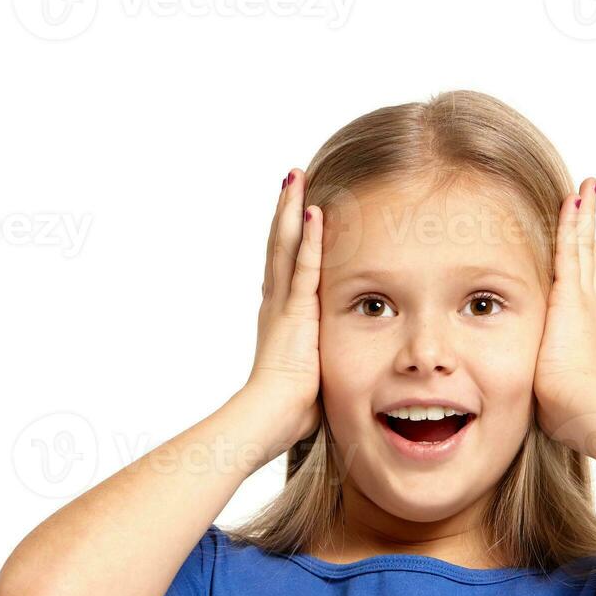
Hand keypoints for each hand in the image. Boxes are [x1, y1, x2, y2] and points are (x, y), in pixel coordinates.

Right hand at [246, 167, 322, 444]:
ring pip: (285, 246)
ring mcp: (283, 305)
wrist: (266, 418)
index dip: (288, 239)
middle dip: (285, 212)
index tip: (294, 214)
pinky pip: (303, 267)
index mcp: (280, 318)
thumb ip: (318, 360)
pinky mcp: (295, 312)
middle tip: (290, 179)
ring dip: (291, 210)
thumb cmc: (287, 410)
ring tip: (294, 177)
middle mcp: (276, 304)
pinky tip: (312, 211)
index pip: (285, 268)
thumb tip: (329, 367)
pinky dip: (307, 238)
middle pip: (278, 247)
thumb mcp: (308, 376)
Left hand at [534, 177, 595, 436]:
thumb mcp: (556, 390)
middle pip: (590, 261)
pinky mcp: (572, 294)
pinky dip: (574, 221)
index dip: (586, 266)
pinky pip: (572, 247)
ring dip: (583, 218)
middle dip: (588, 234)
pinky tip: (574, 198)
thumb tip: (542, 398)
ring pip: (583, 248)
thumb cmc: (568, 410)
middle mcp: (592, 309)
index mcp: (587, 331)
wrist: (582, 407)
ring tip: (586, 190)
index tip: (585, 247)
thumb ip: (548, 385)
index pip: (585, 289)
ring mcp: (584, 299)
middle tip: (589, 206)